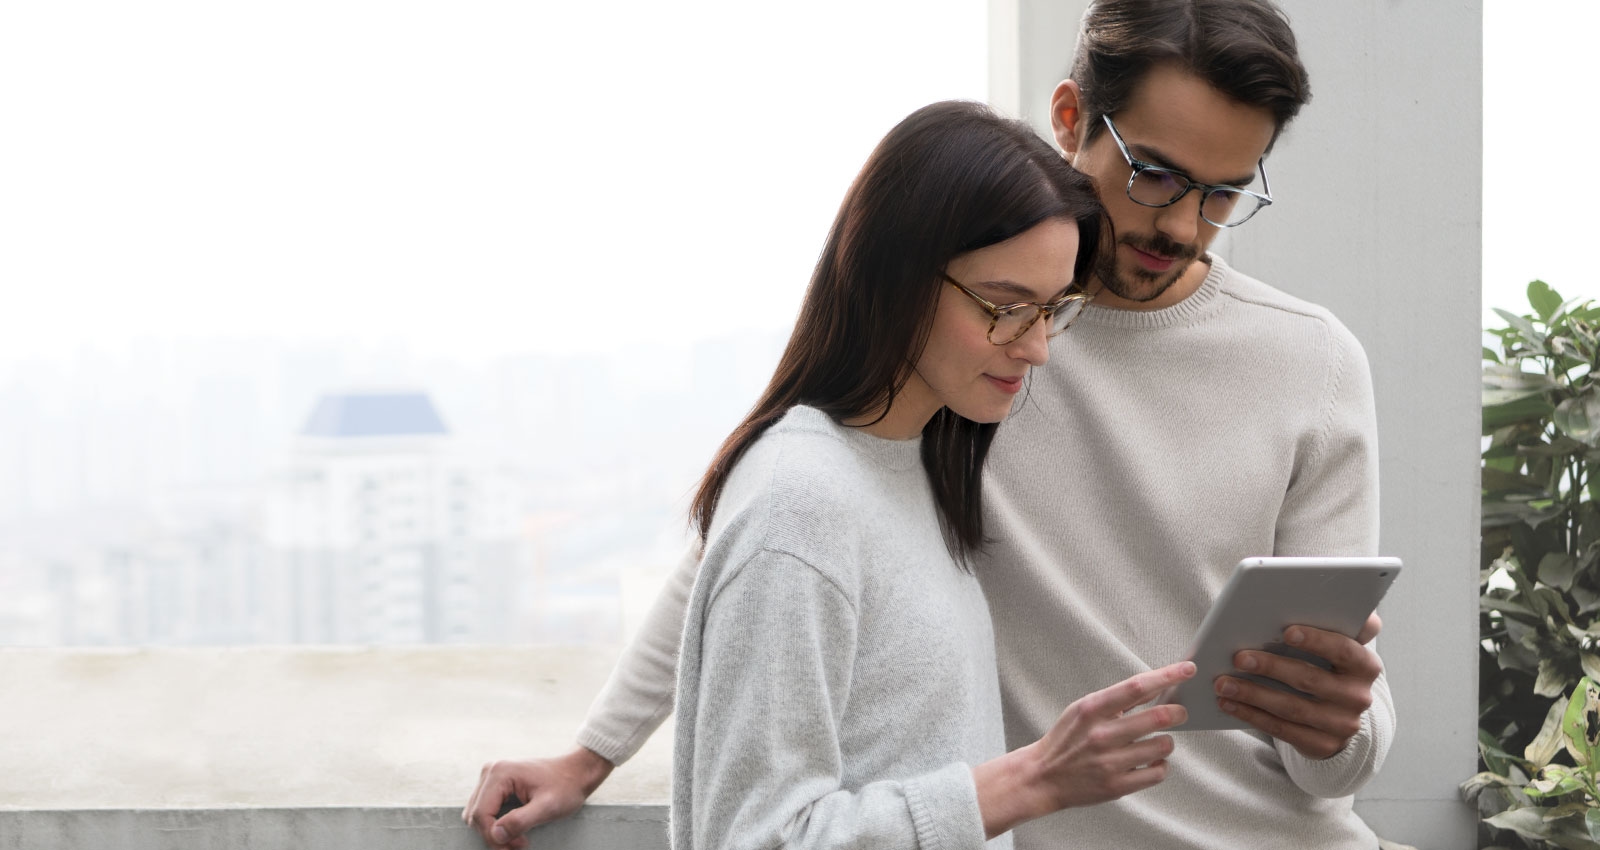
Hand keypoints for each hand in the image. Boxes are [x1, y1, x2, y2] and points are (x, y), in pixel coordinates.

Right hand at [462, 747, 614, 848]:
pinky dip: (495, 824)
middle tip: (520, 844)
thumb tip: (496, 835)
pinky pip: (484, 810)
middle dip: (495, 836)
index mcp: (500, 773)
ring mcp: (491, 777)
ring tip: (518, 838)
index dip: (495, 836)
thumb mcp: (548, 807)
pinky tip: (513, 829)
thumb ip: (520, 821)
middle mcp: (491, 771)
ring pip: (477, 814)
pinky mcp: (496, 784)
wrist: (576, 772)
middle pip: (476, 815)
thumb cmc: (566, 787)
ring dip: (494, 832)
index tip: (519, 845)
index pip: (480, 814)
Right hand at [974, 661, 1194, 837]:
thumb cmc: (1067, 739)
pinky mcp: (1117, 786)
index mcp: (1092, 709)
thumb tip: (1155, 686)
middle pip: (1158, 717)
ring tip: (1158, 741)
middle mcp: (1101, 735)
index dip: (1167, 675)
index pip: (1137, 686)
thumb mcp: (1083, 709)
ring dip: (1167, 741)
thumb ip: (1116, 699)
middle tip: (1181, 712)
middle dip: (1179, 712)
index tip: (1187, 669)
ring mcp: (1109, 762)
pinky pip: (1158, 772)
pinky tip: (1151, 761)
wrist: (1043, 777)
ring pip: (1163, 746)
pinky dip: (1161, 765)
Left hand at [1214, 613, 1383, 759]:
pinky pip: (1283, 730)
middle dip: (1270, 666)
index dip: (1317, 640)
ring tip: (1222, 682)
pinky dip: (1251, 715)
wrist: (1339, 715)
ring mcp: (1343, 724)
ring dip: (1252, 694)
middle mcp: (1359, 696)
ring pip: (1292, 707)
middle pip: (1310, 679)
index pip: (1344, 649)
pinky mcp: (1324, 744)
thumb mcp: (1333, 645)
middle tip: (1238, 656)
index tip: (1286, 630)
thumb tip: (1292, 597)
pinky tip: (1229, 703)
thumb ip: (1326, 622)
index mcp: (1365, 664)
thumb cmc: (1326, 666)